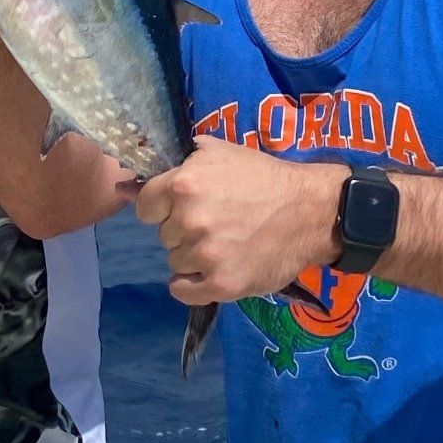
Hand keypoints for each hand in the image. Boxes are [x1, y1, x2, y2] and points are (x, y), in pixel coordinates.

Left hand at [136, 140, 346, 304]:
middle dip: (183, 231)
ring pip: (176, 262)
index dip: (162, 208)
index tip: (182, 209)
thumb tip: (132, 179)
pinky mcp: (222, 284)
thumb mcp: (220, 152)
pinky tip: (208, 273)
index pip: (145, 207)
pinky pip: (183, 290)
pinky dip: (190, 286)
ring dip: (193, 257)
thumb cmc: (264, 177)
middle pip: (163, 236)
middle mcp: (190, 220)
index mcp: (184, 184)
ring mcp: (206, 254)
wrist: (311, 212)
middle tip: (215, 224)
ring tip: (224, 245)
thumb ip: (180, 161)